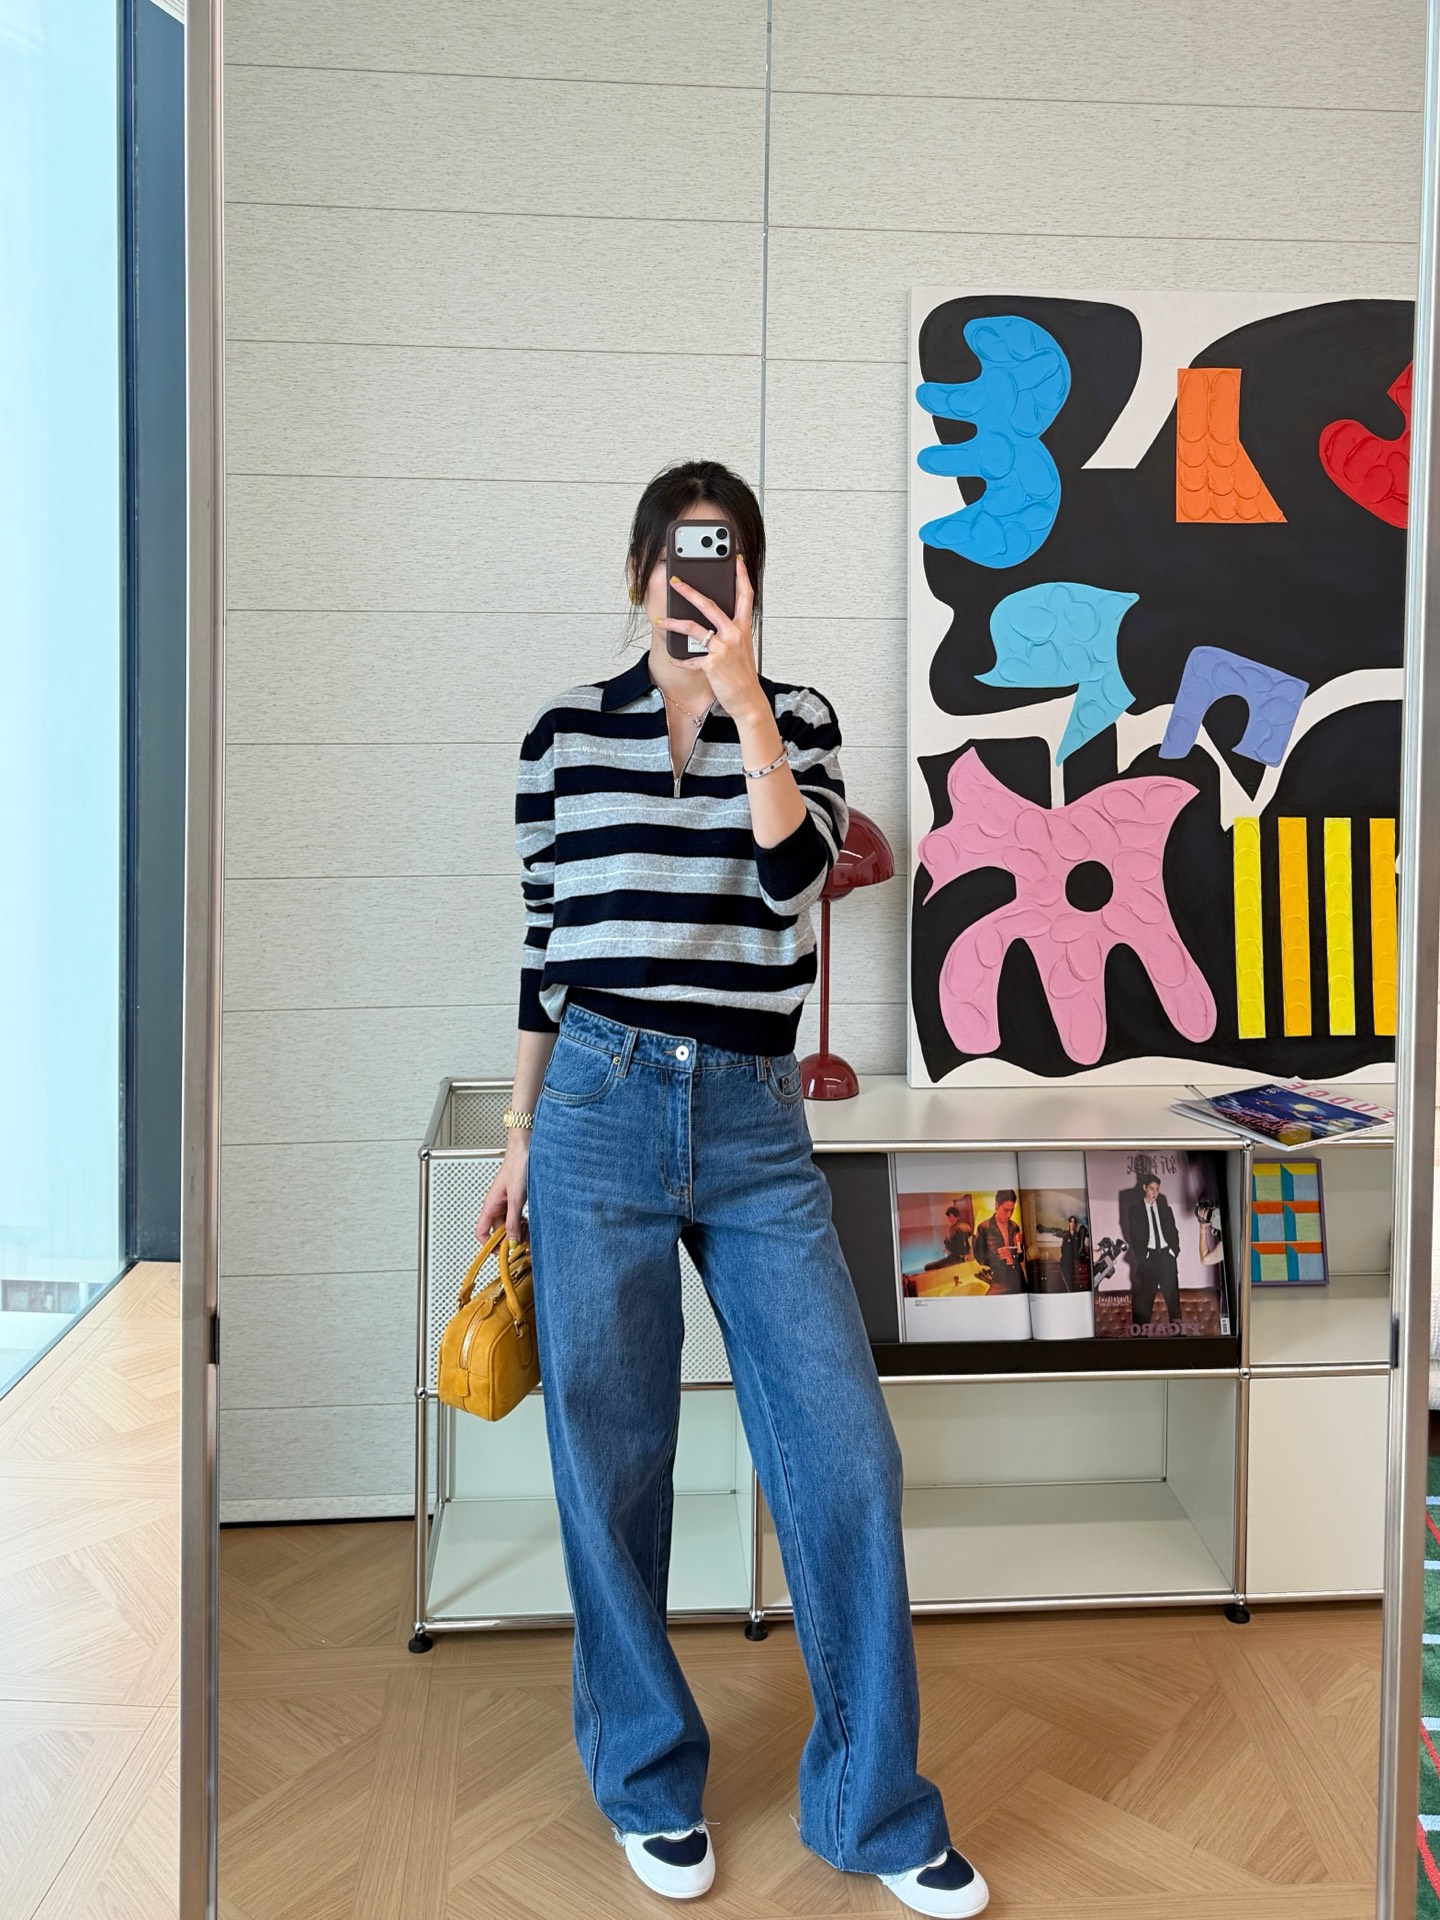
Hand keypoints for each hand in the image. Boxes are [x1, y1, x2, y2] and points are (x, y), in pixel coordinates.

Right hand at [474, 1134, 529, 1245]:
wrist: (527, 1148)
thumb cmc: (518, 1165)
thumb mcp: (517, 1199)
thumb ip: (513, 1222)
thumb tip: (511, 1242)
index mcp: (490, 1205)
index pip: (481, 1233)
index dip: (489, 1246)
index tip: (502, 1253)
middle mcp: (495, 1205)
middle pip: (497, 1231)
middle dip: (509, 1239)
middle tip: (523, 1243)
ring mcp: (505, 1201)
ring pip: (508, 1224)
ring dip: (517, 1230)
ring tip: (528, 1231)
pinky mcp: (515, 1197)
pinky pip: (515, 1216)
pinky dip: (522, 1221)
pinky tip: (530, 1220)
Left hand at [655, 554, 764, 721]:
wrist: (748, 699)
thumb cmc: (743, 674)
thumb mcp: (742, 647)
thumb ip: (730, 631)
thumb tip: (714, 620)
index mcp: (742, 628)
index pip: (744, 596)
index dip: (740, 576)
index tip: (735, 560)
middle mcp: (734, 635)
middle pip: (709, 605)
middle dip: (690, 591)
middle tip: (676, 582)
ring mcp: (722, 649)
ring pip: (693, 628)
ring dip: (674, 623)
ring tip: (661, 621)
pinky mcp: (712, 664)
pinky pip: (690, 658)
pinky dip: (680, 659)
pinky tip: (673, 658)